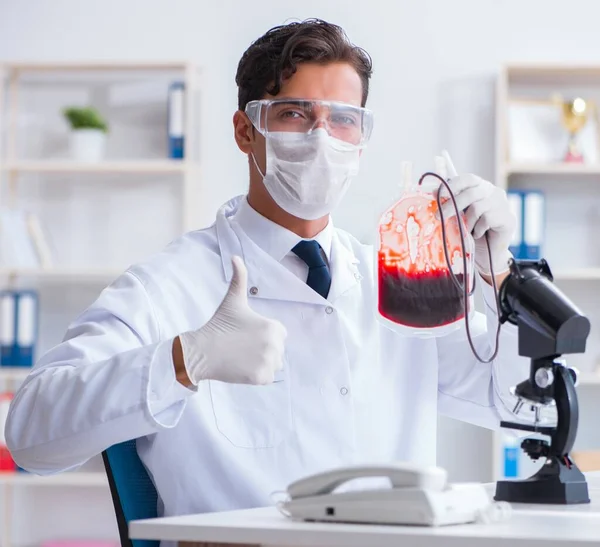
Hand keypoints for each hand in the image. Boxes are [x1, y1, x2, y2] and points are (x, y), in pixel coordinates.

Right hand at [178, 256, 286, 384]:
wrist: (202, 350)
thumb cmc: (219, 324)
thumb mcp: (233, 300)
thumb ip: (239, 278)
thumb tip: (235, 256)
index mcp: (274, 327)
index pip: (279, 336)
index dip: (262, 336)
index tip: (246, 335)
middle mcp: (275, 344)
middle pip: (277, 351)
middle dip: (262, 351)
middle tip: (241, 347)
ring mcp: (269, 362)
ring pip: (273, 365)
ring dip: (260, 364)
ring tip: (241, 357)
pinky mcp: (262, 377)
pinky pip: (266, 378)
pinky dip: (255, 376)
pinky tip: (241, 368)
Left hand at [440, 174, 515, 275]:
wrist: (486, 254)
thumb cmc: (471, 233)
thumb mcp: (458, 216)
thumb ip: (450, 203)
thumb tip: (434, 192)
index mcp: (481, 188)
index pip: (468, 179)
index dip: (453, 184)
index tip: (439, 194)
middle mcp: (494, 193)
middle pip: (471, 193)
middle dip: (452, 205)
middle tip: (439, 216)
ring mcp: (503, 204)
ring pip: (477, 207)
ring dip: (467, 222)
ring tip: (467, 230)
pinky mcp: (508, 218)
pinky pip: (487, 219)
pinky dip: (478, 229)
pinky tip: (478, 234)